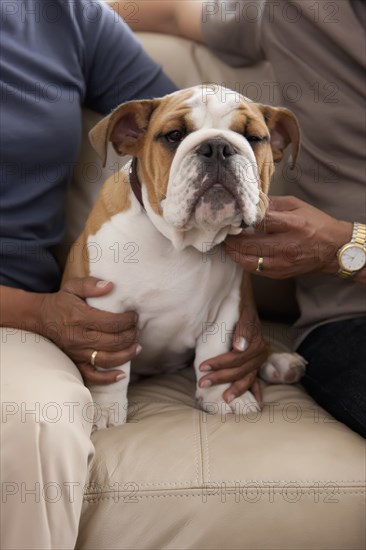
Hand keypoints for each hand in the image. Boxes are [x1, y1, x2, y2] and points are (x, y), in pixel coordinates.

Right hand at [39, 277, 139, 383]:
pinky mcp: (76, 362)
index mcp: (81, 318)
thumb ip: (91, 284)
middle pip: (113, 341)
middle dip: (130, 335)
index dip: (128, 321)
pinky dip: (108, 378)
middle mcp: (80, 337)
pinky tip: (122, 374)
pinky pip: (92, 375)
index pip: (112, 323)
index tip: (134, 316)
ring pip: (107, 359)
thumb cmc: (62, 301)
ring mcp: (78, 352)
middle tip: (136, 329)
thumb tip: (110, 286)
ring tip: (137, 347)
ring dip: (126, 354)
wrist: (41, 318)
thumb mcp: (73, 286)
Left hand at [198, 276, 266, 406]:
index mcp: (255, 341)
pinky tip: (256, 405)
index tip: (202, 367)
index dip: (219, 364)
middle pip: (240, 370)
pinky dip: (256, 392)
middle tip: (203, 383)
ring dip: (236, 389)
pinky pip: (256, 379)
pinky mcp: (255, 363)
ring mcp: (258, 359)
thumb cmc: (239, 305)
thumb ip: (243, 328)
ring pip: (247, 377)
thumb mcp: (241, 312)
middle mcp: (259, 352)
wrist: (243, 298)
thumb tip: (240, 347)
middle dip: (221, 378)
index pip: (236, 358)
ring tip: (225, 399)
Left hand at [225, 196, 351, 278]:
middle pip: (249, 244)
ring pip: (248, 261)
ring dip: (233, 252)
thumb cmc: (316, 224)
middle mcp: (287, 246)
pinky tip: (238, 253)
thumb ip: (273, 203)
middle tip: (222, 231)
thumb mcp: (297, 205)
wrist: (333, 250)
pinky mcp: (280, 273)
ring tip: (226, 243)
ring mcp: (283, 263)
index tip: (231, 216)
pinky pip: (254, 269)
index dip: (242, 219)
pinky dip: (243, 260)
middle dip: (231, 238)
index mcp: (293, 225)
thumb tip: (251, 202)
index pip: (261, 221)